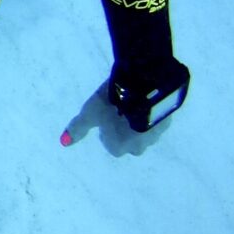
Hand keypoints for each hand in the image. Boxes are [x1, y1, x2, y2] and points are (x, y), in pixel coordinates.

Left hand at [59, 57, 188, 154]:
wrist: (145, 84)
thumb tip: (64, 142)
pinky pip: (158, 121)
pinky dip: (152, 115)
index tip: (105, 121)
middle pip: (132, 145)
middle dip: (126, 133)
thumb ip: (78, 128)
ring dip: (140, 125)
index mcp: (122, 146)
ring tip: (132, 105)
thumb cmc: (112, 101)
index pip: (114, 149)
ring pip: (147, 134)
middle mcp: (141, 145)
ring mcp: (157, 133)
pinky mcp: (169, 119)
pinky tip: (146, 101)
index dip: (108, 135)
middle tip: (119, 113)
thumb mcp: (90, 113)